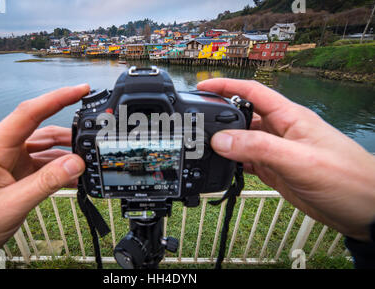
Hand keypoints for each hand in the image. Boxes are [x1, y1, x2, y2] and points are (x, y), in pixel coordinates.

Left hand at [0, 85, 89, 265]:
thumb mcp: (9, 206)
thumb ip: (45, 183)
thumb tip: (75, 164)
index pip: (28, 113)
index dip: (56, 98)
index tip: (79, 90)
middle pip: (40, 131)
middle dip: (68, 134)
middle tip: (92, 138)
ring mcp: (6, 164)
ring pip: (42, 150)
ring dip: (64, 155)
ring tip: (86, 162)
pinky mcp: (10, 176)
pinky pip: (38, 167)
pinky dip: (56, 171)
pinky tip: (71, 178)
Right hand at [198, 78, 374, 241]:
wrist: (365, 210)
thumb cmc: (347, 178)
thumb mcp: (299, 160)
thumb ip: (258, 148)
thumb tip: (221, 140)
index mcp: (289, 117)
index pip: (253, 91)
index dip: (226, 85)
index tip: (203, 87)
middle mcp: (281, 131)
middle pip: (243, 116)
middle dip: (220, 118)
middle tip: (197, 127)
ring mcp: (278, 151)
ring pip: (243, 141)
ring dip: (225, 145)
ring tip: (205, 152)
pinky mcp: (277, 170)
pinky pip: (249, 161)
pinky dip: (234, 165)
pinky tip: (224, 170)